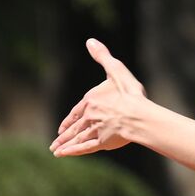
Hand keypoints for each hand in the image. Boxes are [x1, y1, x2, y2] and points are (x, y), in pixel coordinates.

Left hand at [50, 39, 149, 156]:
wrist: (139, 116)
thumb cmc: (130, 94)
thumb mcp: (116, 71)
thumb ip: (103, 57)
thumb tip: (90, 41)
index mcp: (91, 101)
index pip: (76, 112)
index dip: (69, 120)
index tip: (62, 127)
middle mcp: (89, 116)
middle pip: (74, 127)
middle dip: (64, 136)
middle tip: (54, 143)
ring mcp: (95, 130)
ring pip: (77, 138)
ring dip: (65, 144)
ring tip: (56, 151)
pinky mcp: (102, 142)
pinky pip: (84, 147)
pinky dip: (73, 151)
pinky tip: (64, 154)